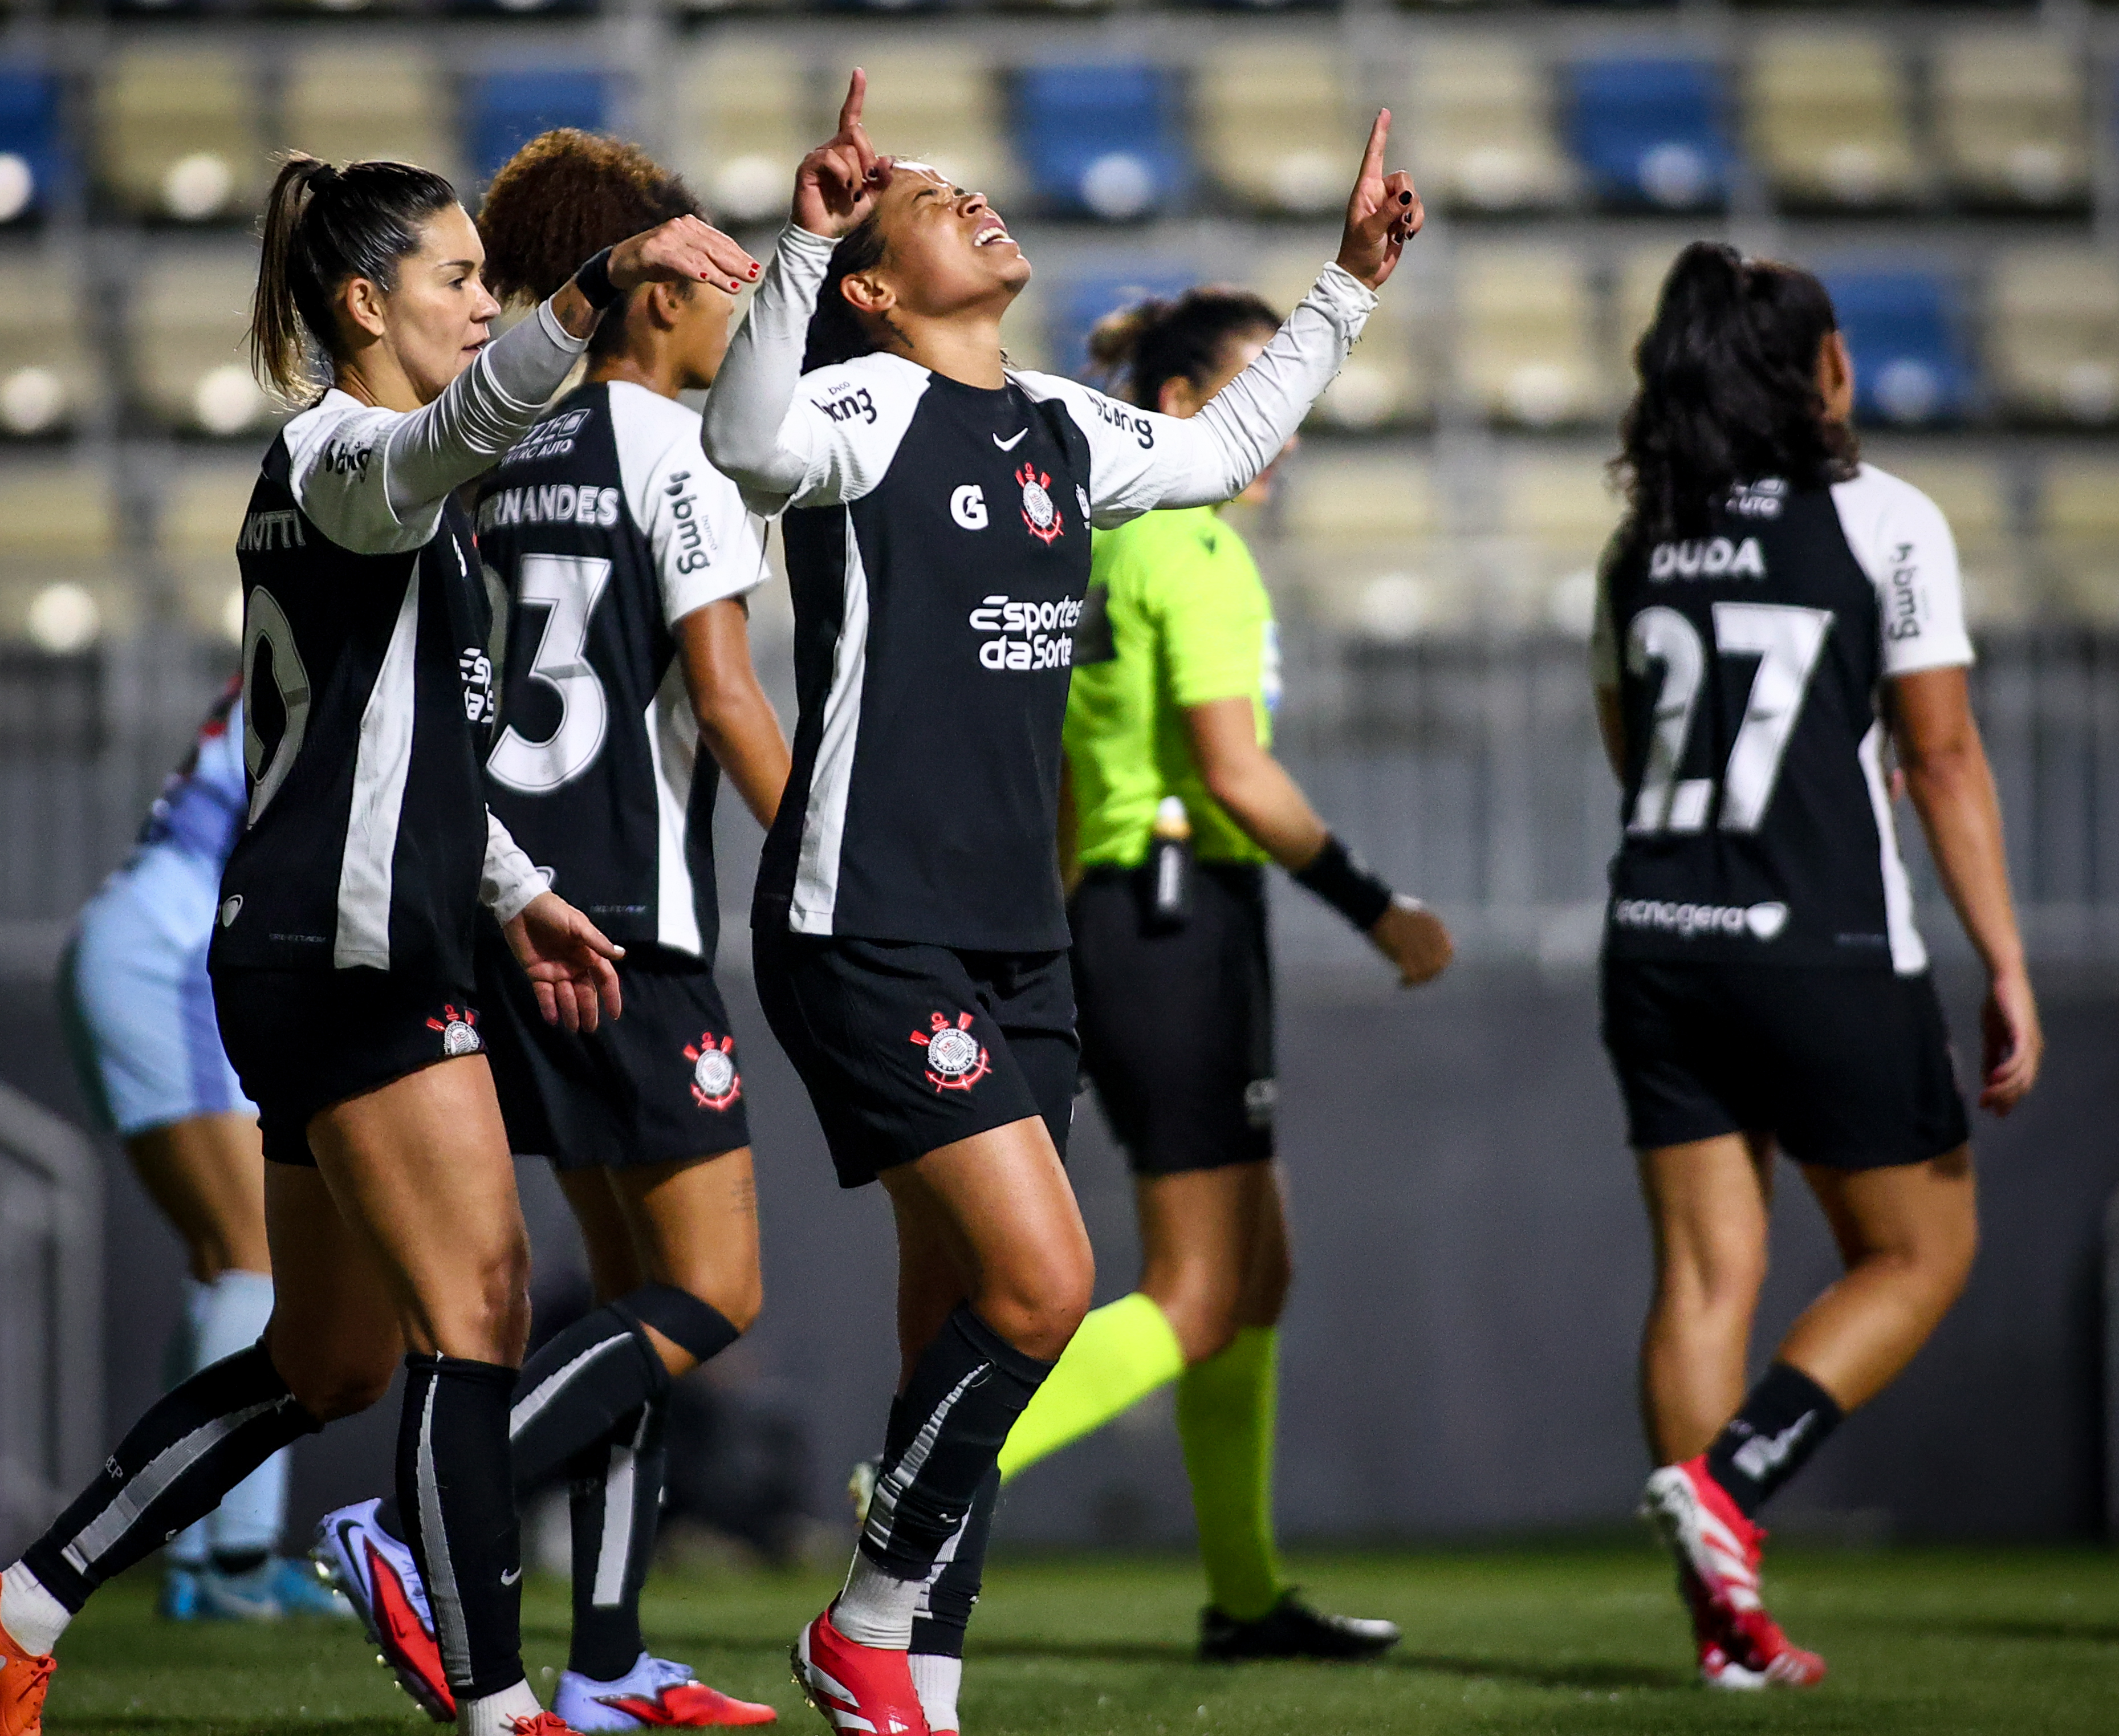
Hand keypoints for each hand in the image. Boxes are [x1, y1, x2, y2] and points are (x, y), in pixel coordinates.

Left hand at [503, 891, 623, 1033]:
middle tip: (589, 1029)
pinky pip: (544, 994)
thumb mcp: (578, 926)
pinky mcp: (536, 974)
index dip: (610, 995)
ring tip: (572, 1028)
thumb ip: (597, 943)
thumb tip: (621, 956)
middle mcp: (574, 966)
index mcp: (587, 954)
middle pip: (584, 992)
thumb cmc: (554, 913)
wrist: (522, 908)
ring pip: (565, 996)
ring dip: (570, 1011)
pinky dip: (548, 1007)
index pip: (604, 978)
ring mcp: (555, 971)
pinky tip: (553, 1020)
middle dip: (588, 1010)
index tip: (614, 1014)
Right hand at [607, 214, 758, 296]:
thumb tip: (734, 273)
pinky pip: (678, 261)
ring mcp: (666, 236)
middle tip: (753, 275)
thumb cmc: (655, 263)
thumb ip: (706, 260)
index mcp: (691, 227)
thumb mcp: (685, 260)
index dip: (739, 255)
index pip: (720, 241)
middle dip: (735, 263)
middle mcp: (681, 227)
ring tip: (735, 285)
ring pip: (699, 255)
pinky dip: (693, 269)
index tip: (755, 268)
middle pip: (714, 247)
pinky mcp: (653, 250)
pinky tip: (706, 278)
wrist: (620, 263)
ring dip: (719, 271)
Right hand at [794, 69, 887, 238]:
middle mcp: (830, 148)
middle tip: (865, 184)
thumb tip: (888, 159)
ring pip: (848, 149)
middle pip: (857, 134)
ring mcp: (818, 156)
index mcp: (845, 151)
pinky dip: (843, 175)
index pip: (850, 117)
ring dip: (857, 176)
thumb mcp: (872, 197)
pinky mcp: (808, 167)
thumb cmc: (845, 214)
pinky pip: (832, 159)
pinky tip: (842, 190)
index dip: (855, 95)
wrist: (824, 235)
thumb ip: (882, 179)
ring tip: (850, 194)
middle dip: (868, 160)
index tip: (859, 72)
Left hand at [1334, 109, 1421, 291]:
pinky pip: (1418, 211)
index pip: (1374, 156)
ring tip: (1398, 234)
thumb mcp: (1371, 231)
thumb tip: (1406, 196)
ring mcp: (1391, 206)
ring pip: (1414, 197)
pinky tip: (1404, 237)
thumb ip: (1388, 211)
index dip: (1379, 134)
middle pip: (1405, 179)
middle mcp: (1378, 194)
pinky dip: (1416, 224)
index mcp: (1365, 190)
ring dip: (1411, 217)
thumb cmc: (1358, 252)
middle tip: (1398, 222)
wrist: (1363, 275)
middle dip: (1407, 200)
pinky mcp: (1401, 219)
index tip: (1384, 112)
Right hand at [1369, 895, 1451, 986]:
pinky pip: (1414, 975)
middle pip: (1439, 964)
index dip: (1440, 962)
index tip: (1428, 967)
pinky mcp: (1405, 953)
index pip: (1447, 952)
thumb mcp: (1416, 912)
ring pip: (1427, 972)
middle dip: (1430, 974)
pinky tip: (1401, 983)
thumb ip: (1424, 926)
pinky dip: (1409, 982)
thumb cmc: (1391, 910)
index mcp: (1435, 927)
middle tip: (1418, 978)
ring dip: (1419, 980)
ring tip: (1407, 981)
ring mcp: (1419, 945)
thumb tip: (1425, 938)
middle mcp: (1431, 937)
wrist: (1377, 908)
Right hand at [1978, 964, 2041, 1114]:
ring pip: (2022, 1076)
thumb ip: (1991, 1057)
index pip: (2021, 1082)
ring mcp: (2030, 1042)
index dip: (2007, 1098)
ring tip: (1986, 1097)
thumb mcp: (1991, 1035)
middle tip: (1987, 1108)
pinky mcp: (2023, 1033)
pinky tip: (1993, 1078)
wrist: (2003, 979)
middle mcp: (2034, 1050)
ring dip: (2003, 1090)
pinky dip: (2006, 1071)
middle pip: (2024, 1084)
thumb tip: (1987, 1080)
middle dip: (2005, 1099)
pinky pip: (2018, 1059)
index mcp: (2028, 1051)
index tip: (1991, 1110)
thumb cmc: (1998, 1004)